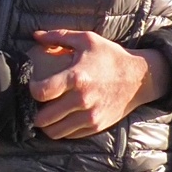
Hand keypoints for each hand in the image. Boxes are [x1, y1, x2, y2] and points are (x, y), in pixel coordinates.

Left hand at [29, 31, 167, 138]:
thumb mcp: (87, 40)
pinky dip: (62, 130)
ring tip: (47, 115)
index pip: (41, 92)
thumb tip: (35, 35)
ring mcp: (90, 116)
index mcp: (76, 77)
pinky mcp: (96, 126)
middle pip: (44, 118)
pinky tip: (62, 119)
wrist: (139, 78)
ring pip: (54, 132)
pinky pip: (69, 135)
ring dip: (47, 125)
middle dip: (36, 112)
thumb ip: (59, 36)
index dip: (32, 90)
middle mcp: (82, 99)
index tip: (35, 86)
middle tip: (38, 105)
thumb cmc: (111, 56)